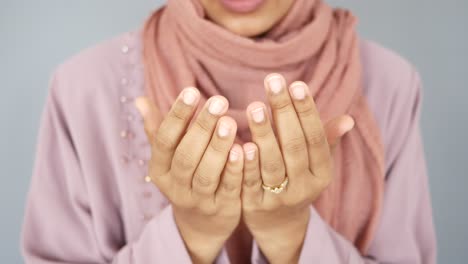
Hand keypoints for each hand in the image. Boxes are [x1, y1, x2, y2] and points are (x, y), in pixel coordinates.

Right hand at [135, 89, 243, 263]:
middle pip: (186, 156)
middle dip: (201, 127)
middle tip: (218, 101)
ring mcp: (198, 200)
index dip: (177, 116)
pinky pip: (228, 189)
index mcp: (159, 168)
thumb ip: (157, 129)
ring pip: (206, 174)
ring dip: (217, 147)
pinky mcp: (221, 209)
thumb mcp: (168, 158)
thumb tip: (139, 100)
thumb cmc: (185, 177)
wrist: (200, 225)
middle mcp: (175, 186)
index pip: (165, 140)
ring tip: (230, 121)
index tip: (191, 91)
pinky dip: (234, 170)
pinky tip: (244, 149)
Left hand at [241, 74, 353, 262]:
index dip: (306, 111)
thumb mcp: (316, 165)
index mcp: (322, 172)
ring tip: (254, 106)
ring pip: (272, 163)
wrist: (279, 224)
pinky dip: (247, 164)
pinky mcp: (255, 206)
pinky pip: (251, 182)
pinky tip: (241, 143)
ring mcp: (279, 198)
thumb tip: (348, 119)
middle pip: (294, 146)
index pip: (315, 137)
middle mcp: (304, 186)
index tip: (296, 84)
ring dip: (264, 133)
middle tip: (272, 82)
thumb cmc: (298, 181)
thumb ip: (325, 140)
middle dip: (284, 112)